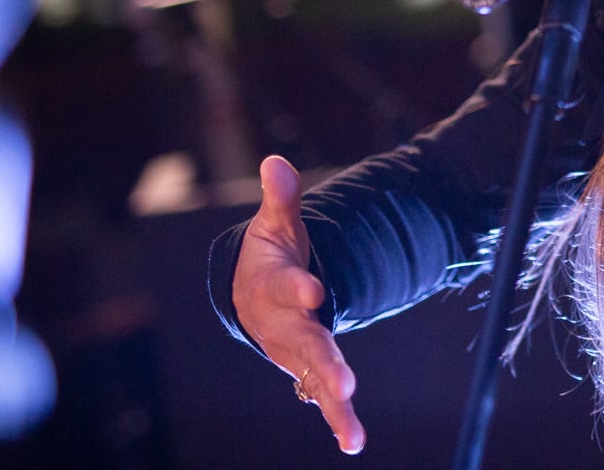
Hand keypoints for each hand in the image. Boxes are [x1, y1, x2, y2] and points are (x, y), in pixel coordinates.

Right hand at [233, 154, 366, 454]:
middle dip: (323, 361)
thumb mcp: (275, 226)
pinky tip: (353, 441)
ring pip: (313, 377)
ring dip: (332, 401)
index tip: (315, 290)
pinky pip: (321, 394)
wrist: (250, 294)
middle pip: (304, 344)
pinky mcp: (308, 367)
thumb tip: (276, 162)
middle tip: (341, 382)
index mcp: (275, 286)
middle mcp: (284, 325)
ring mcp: (295, 350)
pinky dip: (337, 416)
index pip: (287, 286)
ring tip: (350, 429)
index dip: (300, 288)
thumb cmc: (269, 256)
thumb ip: (281, 200)